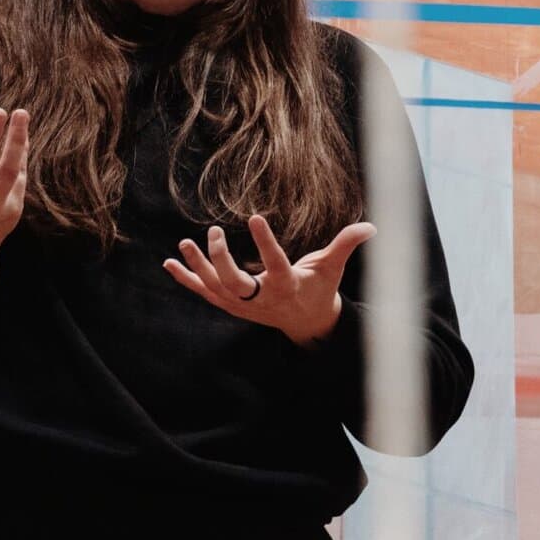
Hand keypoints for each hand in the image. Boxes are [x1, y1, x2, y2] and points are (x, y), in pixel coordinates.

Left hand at [164, 212, 376, 346]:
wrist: (305, 322)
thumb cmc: (319, 288)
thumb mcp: (332, 268)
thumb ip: (345, 245)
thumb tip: (372, 226)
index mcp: (286, 287)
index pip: (275, 264)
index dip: (265, 243)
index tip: (255, 217)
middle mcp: (261, 299)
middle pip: (234, 284)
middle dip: (220, 260)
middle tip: (214, 233)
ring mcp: (243, 305)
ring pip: (214, 289)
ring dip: (197, 268)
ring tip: (184, 245)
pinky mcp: (231, 305)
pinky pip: (204, 293)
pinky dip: (186, 280)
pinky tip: (168, 264)